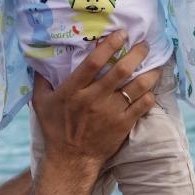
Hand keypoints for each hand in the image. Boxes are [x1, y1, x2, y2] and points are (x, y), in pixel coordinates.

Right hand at [32, 30, 157, 163]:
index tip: (121, 34)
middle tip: (145, 45)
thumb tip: (39, 60)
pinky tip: (151, 89)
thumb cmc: (55, 129)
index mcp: (73, 91)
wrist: (71, 160)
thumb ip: (41, 80)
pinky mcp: (123, 125)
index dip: (109, 45)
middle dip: (136, 54)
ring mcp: (110, 112)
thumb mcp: (40, 103)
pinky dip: (149, 95)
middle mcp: (93, 99)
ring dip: (149, 73)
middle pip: (120, 70)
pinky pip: (142, 106)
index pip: (93, 63)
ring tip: (156, 65)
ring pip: (136, 87)